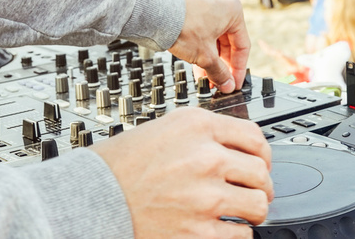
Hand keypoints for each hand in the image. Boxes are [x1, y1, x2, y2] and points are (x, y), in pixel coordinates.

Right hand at [92, 107, 272, 238]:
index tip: (262, 163)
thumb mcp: (168, 127)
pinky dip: (238, 234)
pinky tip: (226, 228)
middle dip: (262, 184)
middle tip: (255, 191)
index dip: (264, 153)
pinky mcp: (198, 232)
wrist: (90, 198)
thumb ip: (207, 133)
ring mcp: (204, 197)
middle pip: (261, 172)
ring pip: (258, 205)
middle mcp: (206, 158)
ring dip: (253, 210)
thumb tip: (241, 147)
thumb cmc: (123, 164)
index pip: (255, 137)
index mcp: (199, 127)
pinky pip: (242, 235)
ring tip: (242, 211)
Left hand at [169, 0, 249, 93]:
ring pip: (214, 40)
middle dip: (223, 66)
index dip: (239, 68)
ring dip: (212, 61)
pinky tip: (198, 68)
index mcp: (234, 11)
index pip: (243, 46)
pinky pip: (202, 35)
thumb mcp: (206, 57)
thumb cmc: (183, 26)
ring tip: (208, 79)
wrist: (154, 16)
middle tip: (221, 82)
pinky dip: (202, 51)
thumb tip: (227, 84)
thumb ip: (220, 73)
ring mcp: (206, 7)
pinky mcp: (192, 12)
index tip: (235, 82)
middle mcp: (222, 6)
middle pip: (228, 44)